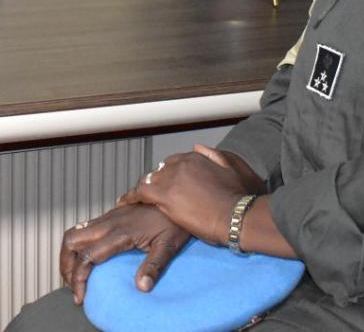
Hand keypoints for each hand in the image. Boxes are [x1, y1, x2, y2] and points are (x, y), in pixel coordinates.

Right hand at [59, 205, 188, 305]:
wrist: (179, 197)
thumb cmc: (175, 222)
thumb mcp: (168, 246)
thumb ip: (154, 266)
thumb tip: (142, 286)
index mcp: (121, 232)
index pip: (87, 255)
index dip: (78, 276)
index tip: (81, 294)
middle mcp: (110, 222)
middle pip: (72, 239)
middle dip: (65, 264)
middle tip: (73, 284)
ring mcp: (109, 217)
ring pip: (75, 231)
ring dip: (69, 253)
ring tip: (75, 274)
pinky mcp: (112, 215)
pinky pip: (85, 228)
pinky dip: (77, 245)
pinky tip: (86, 258)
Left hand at [119, 148, 252, 244]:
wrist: (236, 216)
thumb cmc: (238, 198)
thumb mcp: (231, 168)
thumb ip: (213, 155)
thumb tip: (197, 147)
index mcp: (195, 157)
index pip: (173, 163)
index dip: (169, 174)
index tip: (167, 183)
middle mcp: (180, 164)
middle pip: (160, 171)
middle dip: (156, 181)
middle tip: (152, 193)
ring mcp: (171, 179)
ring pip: (149, 180)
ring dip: (144, 188)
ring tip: (136, 197)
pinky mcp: (165, 196)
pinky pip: (141, 192)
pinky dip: (131, 197)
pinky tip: (125, 202)